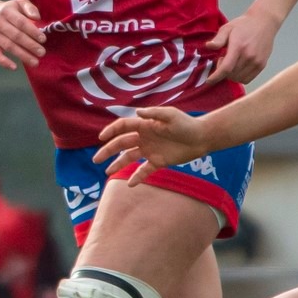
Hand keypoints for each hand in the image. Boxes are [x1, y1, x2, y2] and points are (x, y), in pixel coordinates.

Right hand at [0, 0, 45, 69]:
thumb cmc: (8, 10)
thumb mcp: (19, 3)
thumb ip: (30, 8)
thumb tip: (38, 18)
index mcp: (7, 12)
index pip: (21, 23)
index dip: (33, 32)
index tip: (43, 39)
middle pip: (16, 36)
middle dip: (30, 45)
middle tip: (42, 53)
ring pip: (8, 46)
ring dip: (22, 55)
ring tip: (35, 62)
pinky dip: (4, 62)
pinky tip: (14, 67)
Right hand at [92, 107, 208, 183]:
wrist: (201, 138)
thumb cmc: (186, 124)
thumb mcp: (171, 115)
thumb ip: (154, 114)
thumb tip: (136, 113)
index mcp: (144, 125)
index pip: (123, 127)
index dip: (111, 131)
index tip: (101, 138)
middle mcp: (144, 137)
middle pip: (121, 144)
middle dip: (107, 151)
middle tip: (96, 160)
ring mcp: (150, 150)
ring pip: (129, 158)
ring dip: (118, 164)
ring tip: (107, 172)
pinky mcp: (158, 161)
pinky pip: (144, 170)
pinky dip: (137, 177)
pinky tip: (130, 184)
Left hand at [204, 8, 279, 84]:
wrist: (264, 22)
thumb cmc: (243, 25)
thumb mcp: (227, 28)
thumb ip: (218, 39)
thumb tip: (208, 46)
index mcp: (238, 47)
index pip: (226, 68)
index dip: (216, 77)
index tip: (208, 81)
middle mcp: (249, 56)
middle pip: (231, 75)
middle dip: (222, 71)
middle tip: (223, 58)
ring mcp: (257, 62)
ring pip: (239, 79)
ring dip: (231, 75)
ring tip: (231, 62)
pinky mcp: (262, 65)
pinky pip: (248, 79)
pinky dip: (240, 77)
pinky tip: (238, 66)